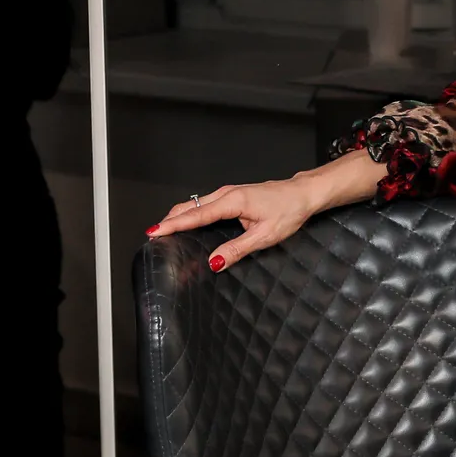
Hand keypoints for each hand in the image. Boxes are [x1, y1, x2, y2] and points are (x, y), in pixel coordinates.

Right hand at [144, 150, 384, 271]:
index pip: (196, 215)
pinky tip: (186, 225)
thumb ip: (237, 249)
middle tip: (152, 237)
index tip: (154, 232)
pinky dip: (191, 214)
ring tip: (163, 233)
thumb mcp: (265, 235)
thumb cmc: (289, 211)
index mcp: (232, 201)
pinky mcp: (231, 196)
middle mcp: (226, 194)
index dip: (173, 224)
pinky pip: (204, 205)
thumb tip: (214, 262)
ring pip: (196, 205)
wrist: (303, 193)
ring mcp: (228, 193)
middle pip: (190, 207)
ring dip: (179, 217)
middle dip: (169, 220)